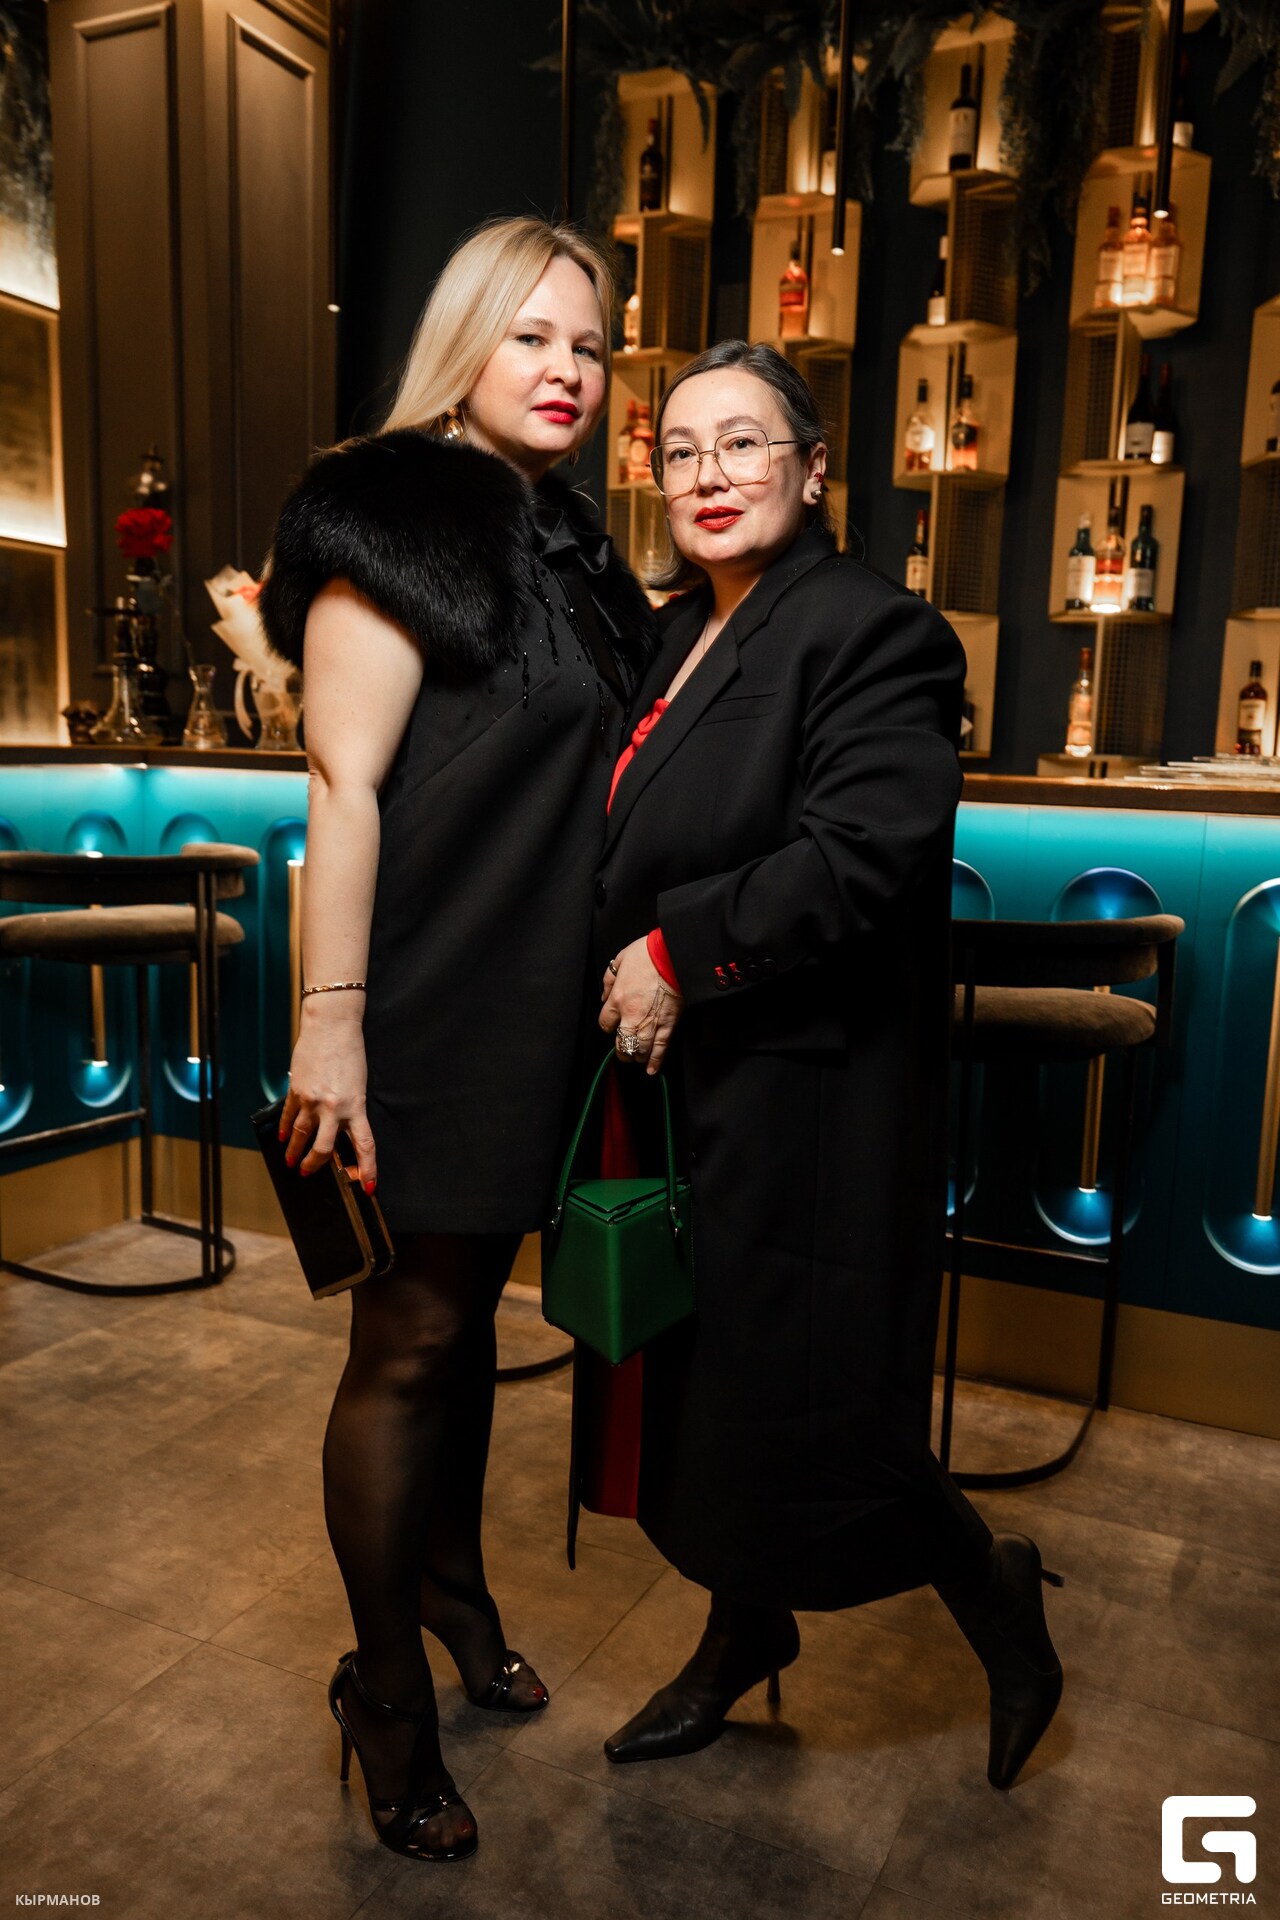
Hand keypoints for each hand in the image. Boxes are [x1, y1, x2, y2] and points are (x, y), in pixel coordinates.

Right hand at [277, 999, 376, 1186]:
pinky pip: (290, 1116)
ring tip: (291, 1160)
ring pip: (301, 1135)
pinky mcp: (296, 1090)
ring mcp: (312, 1100)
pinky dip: (286, 1128)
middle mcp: (333, 1108)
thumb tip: (342, 1129)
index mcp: (356, 1106)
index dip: (367, 1169)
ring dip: (295, 1151)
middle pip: (323, 1149)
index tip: (367, 1186)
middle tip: (308, 1172)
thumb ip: (351, 1108)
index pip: (365, 1146)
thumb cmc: (350, 1051)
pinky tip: (284, 1137)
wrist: (331, 1025)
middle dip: (315, 1165)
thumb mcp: (359, 1084)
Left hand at [599, 937, 682, 1075]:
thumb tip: (604, 995)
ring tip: (636, 1058)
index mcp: (617, 999)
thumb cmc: (648, 954)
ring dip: (636, 1057)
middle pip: (621, 1043)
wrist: (674, 954)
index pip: (605, 1024)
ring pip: (640, 1050)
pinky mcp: (669, 1024)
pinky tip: (651, 1070)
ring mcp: (650, 1022)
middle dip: (621, 1050)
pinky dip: (656, 1061)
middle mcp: (631, 1015)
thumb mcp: (620, 960)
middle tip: (623, 1051)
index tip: (612, 1024)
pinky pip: (660, 1047)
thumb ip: (609, 980)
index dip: (608, 1026)